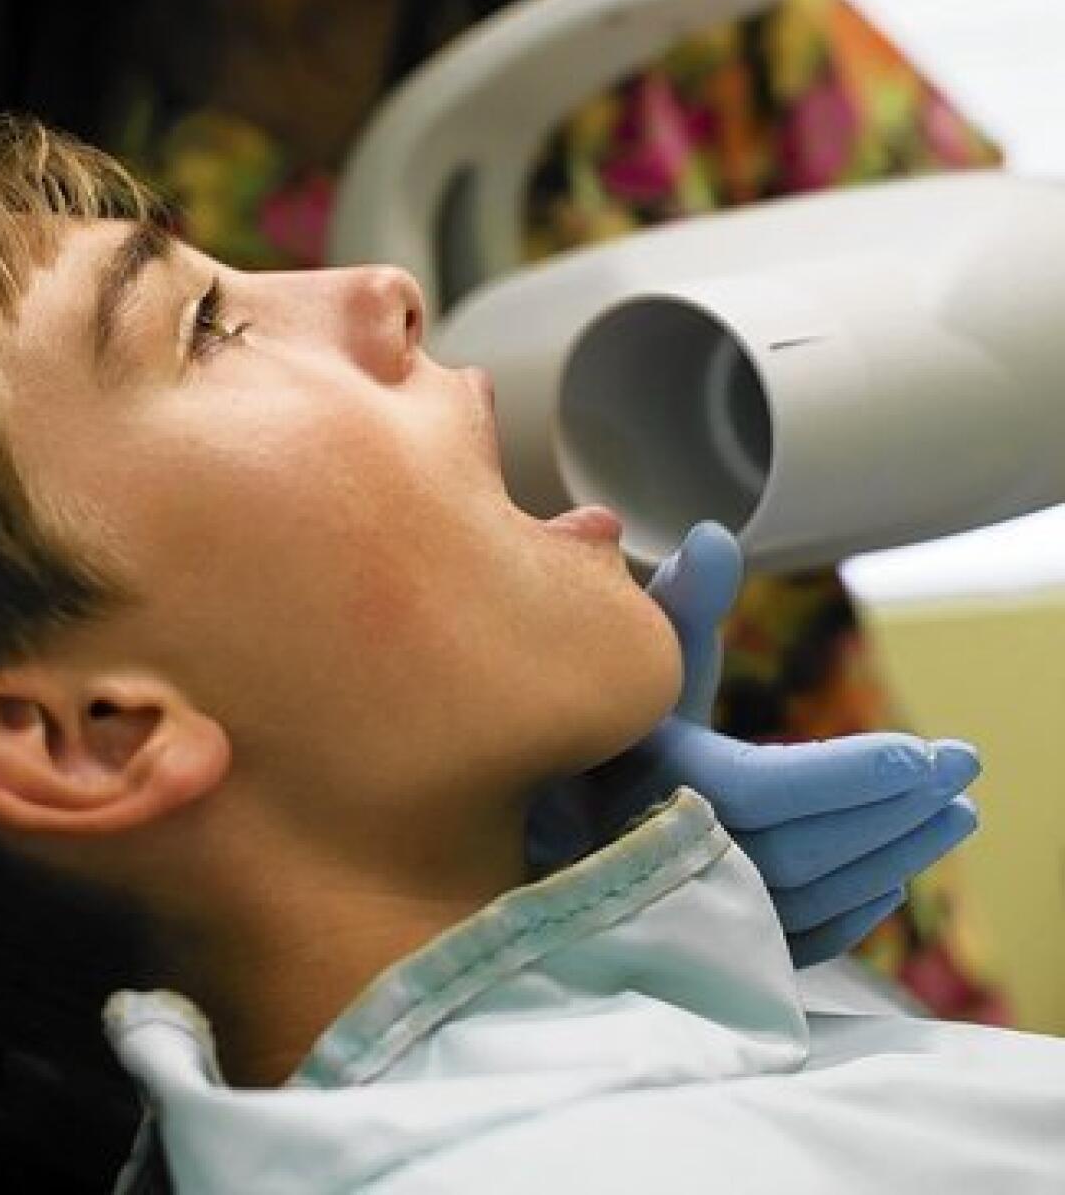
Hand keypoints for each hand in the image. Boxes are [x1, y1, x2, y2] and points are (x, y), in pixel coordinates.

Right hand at [529, 524, 980, 967]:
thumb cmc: (595, 724)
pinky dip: (852, 912)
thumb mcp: (635, 658)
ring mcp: (688, 916)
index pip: (771, 790)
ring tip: (951, 813)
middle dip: (898, 807)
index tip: (923, 751)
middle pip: (810, 847)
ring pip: (813, 896)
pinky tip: (890, 877)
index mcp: (654, 784)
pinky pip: (793, 940)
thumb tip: (716, 536)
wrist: (525, 812)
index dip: (851, 774)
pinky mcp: (703, 949)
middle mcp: (669, 859)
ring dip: (895, 854)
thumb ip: (681, 602)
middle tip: (962, 767)